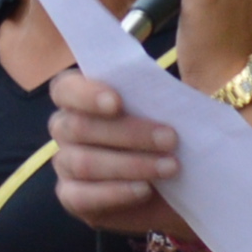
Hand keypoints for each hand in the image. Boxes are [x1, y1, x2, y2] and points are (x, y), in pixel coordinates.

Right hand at [47, 68, 187, 241]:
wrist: (186, 185)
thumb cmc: (173, 134)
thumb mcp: (175, 106)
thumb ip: (168, 84)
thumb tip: (173, 53)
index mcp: (81, 97)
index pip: (65, 89)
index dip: (86, 94)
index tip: (117, 102)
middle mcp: (66, 128)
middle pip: (78, 127)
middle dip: (128, 133)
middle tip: (171, 139)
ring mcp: (66, 164)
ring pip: (83, 163)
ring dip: (131, 165)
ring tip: (170, 167)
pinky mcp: (72, 198)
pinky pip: (81, 197)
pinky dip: (116, 193)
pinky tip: (145, 190)